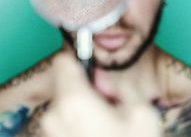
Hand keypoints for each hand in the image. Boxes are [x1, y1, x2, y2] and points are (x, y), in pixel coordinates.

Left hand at [40, 53, 161, 136]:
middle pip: (65, 83)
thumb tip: (101, 78)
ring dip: (83, 106)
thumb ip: (120, 86)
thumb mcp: (141, 113)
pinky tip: (96, 135)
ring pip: (65, 103)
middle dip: (85, 87)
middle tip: (108, 105)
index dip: (79, 60)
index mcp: (74, 101)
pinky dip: (77, 122)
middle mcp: (54, 115)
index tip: (94, 73)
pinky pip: (63, 121)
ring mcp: (50, 133)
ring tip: (105, 124)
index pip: (63, 61)